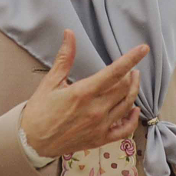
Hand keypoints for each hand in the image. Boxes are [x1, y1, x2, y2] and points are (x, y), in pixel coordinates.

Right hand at [21, 30, 148, 157]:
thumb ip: (65, 57)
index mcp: (84, 93)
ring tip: (133, 80)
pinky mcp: (100, 139)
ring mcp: (100, 126)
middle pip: (125, 87)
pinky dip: (132, 119)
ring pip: (127, 105)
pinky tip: (133, 109)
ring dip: (133, 91)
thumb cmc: (40, 110)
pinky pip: (125, 130)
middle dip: (130, 74)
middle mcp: (96, 110)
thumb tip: (70, 34)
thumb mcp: (50, 81)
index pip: (115, 72)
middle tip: (130, 68)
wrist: (32, 141)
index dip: (131, 58)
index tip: (143, 49)